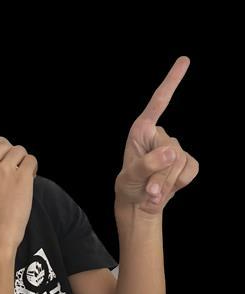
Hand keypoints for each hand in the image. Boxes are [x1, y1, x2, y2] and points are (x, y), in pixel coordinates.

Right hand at [0, 136, 37, 250]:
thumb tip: (5, 148)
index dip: (1, 150)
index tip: (5, 162)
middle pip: (6, 144)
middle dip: (13, 156)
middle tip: (13, 174)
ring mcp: (4, 169)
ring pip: (20, 150)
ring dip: (23, 163)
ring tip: (20, 180)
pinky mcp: (21, 177)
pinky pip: (32, 160)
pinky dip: (33, 170)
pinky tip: (28, 182)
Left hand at [114, 56, 198, 216]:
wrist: (139, 204)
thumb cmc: (129, 186)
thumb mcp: (130, 178)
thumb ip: (148, 164)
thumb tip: (171, 152)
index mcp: (141, 131)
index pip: (159, 102)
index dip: (171, 81)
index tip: (184, 61)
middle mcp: (159, 135)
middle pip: (172, 150)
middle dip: (161, 175)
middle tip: (148, 190)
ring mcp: (174, 148)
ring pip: (181, 162)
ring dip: (167, 183)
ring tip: (152, 192)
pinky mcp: (186, 162)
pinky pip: (191, 170)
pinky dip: (178, 184)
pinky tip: (165, 188)